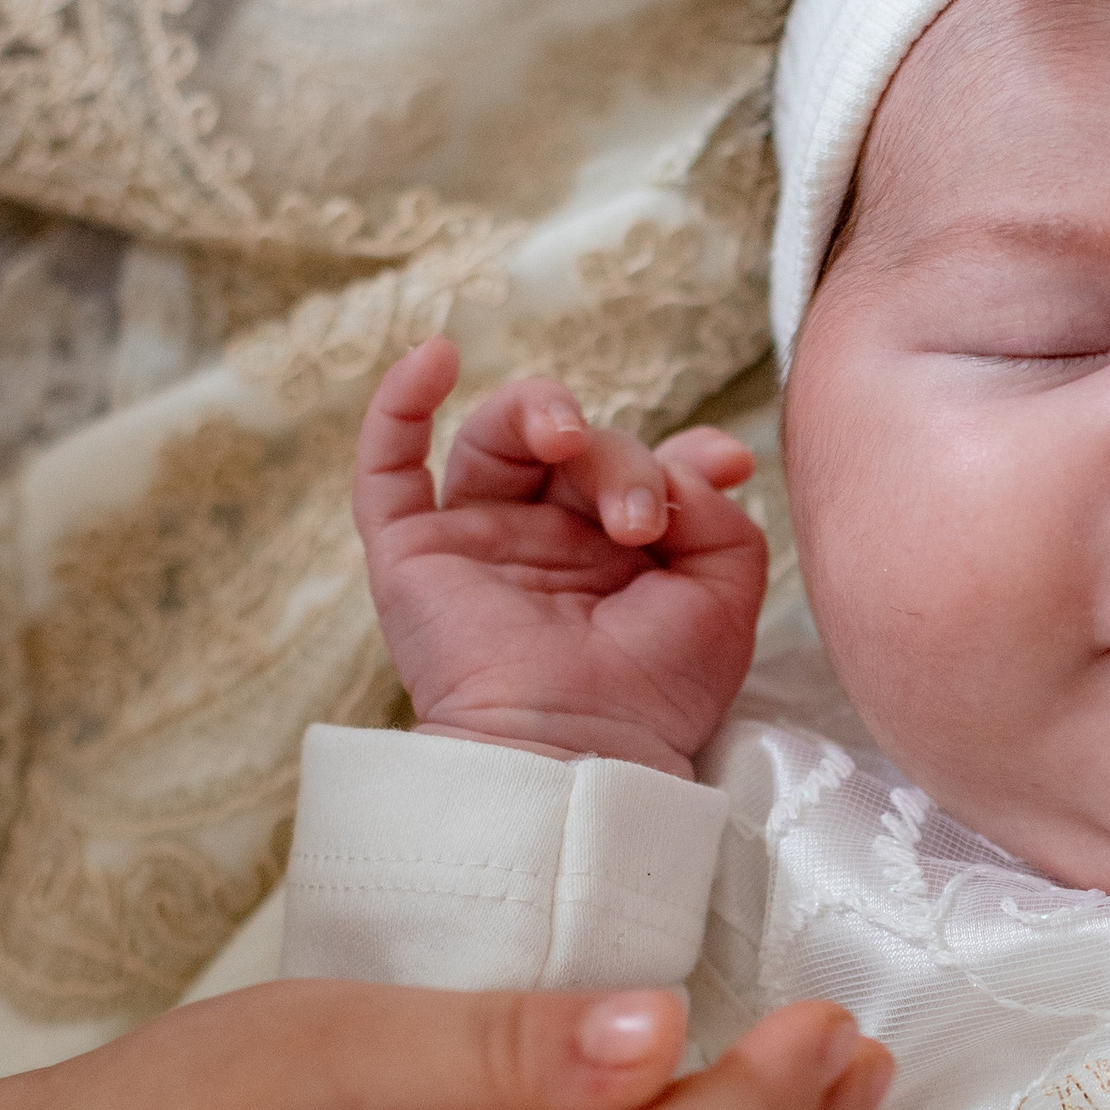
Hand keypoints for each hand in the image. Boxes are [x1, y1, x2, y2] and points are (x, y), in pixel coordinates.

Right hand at [356, 336, 769, 773]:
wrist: (577, 752)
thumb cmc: (655, 695)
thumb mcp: (724, 596)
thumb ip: (716, 512)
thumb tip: (693, 460)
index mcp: (618, 553)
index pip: (642, 468)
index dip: (683, 455)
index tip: (724, 465)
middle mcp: (548, 540)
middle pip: (577, 446)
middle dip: (616, 458)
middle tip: (638, 517)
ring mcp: (479, 544)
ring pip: (496, 438)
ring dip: (537, 413)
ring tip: (565, 440)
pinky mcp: (413, 557)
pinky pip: (386, 469)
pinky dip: (401, 404)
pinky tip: (438, 357)